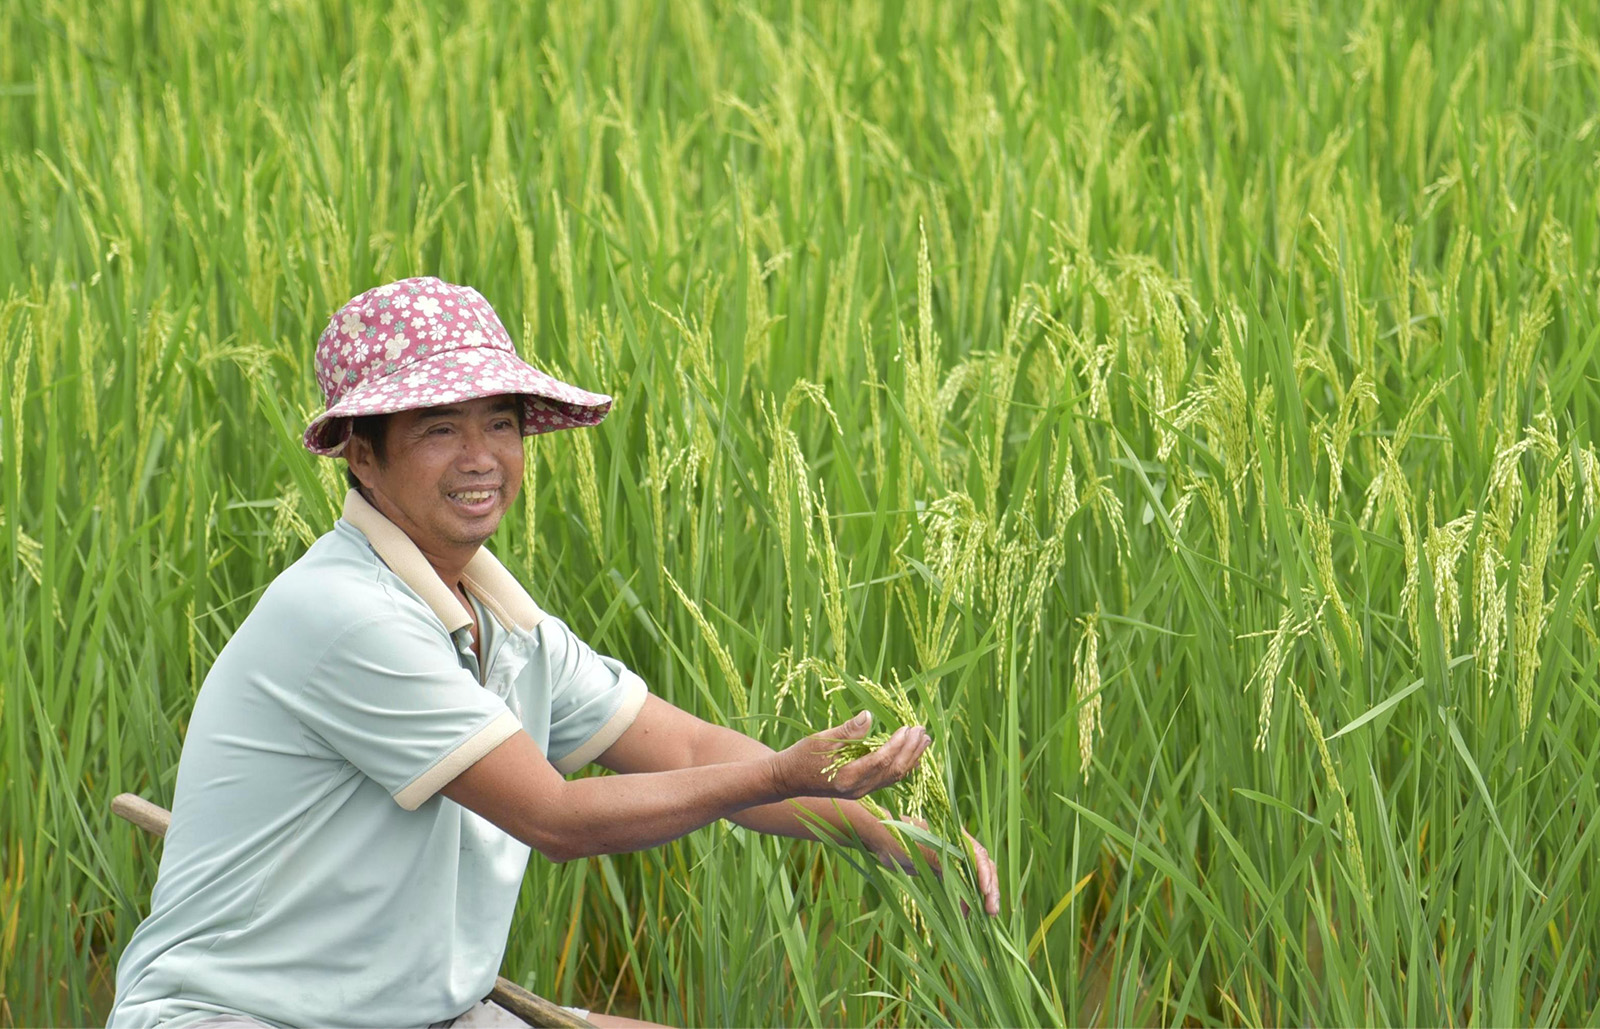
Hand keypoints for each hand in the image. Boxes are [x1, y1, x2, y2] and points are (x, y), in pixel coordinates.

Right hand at [768, 712, 931, 800]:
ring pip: (894, 777)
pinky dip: (902, 765)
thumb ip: (847, 731)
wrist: (787, 779)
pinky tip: (910, 754)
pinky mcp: (861, 789)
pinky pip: (887, 779)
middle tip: (922, 731)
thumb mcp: (821, 740)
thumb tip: (868, 716)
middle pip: (893, 771)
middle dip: (911, 750)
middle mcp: (858, 789)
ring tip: (924, 740)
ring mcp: (861, 791)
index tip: (907, 727)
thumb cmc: (801, 757)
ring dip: (911, 758)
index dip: (897, 744)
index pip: (881, 760)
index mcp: (848, 777)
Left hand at [902, 817, 1000, 916]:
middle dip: (989, 889)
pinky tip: (966, 914)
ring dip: (980, 897)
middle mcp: (958, 847)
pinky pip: (959, 885)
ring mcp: (951, 859)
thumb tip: (964, 877)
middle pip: (982, 868)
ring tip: (986, 916)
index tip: (986, 891)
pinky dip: (964, 899)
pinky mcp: (942, 870)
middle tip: (992, 911)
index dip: (985, 874)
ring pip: (973, 879)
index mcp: (956, 836)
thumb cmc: (900, 839)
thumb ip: (943, 860)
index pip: (979, 855)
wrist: (881, 840)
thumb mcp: (922, 849)